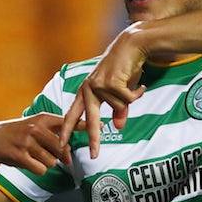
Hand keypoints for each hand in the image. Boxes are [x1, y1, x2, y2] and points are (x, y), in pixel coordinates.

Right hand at [0, 113, 84, 174]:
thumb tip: (71, 151)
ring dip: (46, 163)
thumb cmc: (21, 134)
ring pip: (52, 161)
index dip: (85, 126)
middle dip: (61, 156)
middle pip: (62, 148)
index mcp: (43, 118)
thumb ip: (56, 133)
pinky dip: (38, 169)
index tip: (102, 126)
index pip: (68, 122)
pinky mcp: (20, 155)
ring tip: (34, 155)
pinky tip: (28, 162)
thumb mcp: (37, 125)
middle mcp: (36, 128)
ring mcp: (27, 142)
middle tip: (54, 155)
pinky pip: (41, 169)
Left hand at [60, 26, 147, 158]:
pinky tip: (139, 85)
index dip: (68, 130)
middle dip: (94, 139)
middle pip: (91, 120)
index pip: (74, 114)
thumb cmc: (124, 69)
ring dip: (130, 99)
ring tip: (133, 86)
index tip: (61, 145)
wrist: (131, 46)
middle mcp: (89, 88)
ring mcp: (99, 84)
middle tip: (94, 155)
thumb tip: (118, 127)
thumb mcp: (119, 92)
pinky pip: (128, 99)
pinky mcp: (111, 82)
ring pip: (119, 107)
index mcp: (86, 91)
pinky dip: (137, 94)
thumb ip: (118, 110)